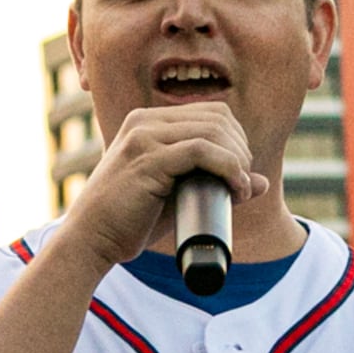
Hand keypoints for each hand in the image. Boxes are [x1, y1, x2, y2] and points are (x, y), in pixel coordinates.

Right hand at [56, 103, 265, 271]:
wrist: (91, 240)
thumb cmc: (131, 221)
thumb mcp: (178, 195)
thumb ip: (214, 182)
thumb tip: (262, 182)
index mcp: (147, 121)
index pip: (211, 112)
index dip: (236, 139)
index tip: (240, 172)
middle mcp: (143, 121)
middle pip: (217, 117)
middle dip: (240, 149)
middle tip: (241, 184)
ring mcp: (143, 137)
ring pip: (212, 131)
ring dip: (237, 160)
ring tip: (239, 190)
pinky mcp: (147, 159)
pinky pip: (201, 150)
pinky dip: (228, 168)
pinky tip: (234, 189)